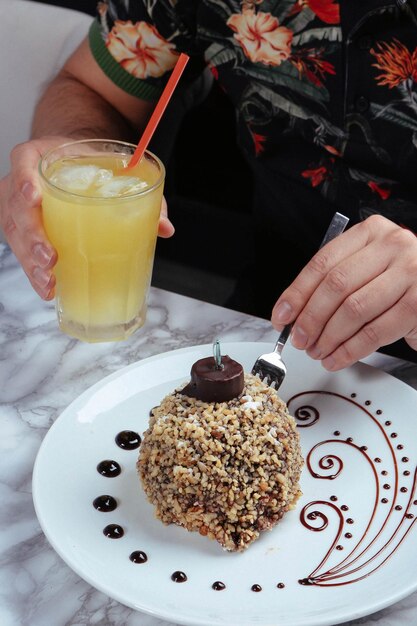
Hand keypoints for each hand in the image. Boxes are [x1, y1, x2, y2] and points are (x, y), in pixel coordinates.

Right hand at [0, 138, 173, 299]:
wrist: (79, 163)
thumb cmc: (94, 166)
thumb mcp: (117, 170)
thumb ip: (143, 195)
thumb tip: (165, 227)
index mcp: (44, 156)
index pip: (24, 161)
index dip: (24, 179)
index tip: (35, 197)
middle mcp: (26, 181)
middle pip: (15, 207)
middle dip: (31, 235)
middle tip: (50, 257)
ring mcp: (21, 207)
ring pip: (15, 233)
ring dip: (30, 261)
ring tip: (50, 280)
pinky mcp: (25, 229)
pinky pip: (22, 250)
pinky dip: (34, 271)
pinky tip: (48, 288)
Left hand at [271, 215, 416, 369]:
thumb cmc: (397, 282)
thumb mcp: (366, 269)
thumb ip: (333, 283)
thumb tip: (292, 314)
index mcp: (371, 232)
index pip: (323, 263)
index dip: (297, 293)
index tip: (281, 315)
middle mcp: (393, 246)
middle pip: (336, 285)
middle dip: (310, 318)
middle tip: (299, 339)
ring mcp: (410, 273)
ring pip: (353, 310)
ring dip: (329, 337)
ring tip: (318, 351)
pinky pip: (375, 332)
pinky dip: (349, 350)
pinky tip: (337, 358)